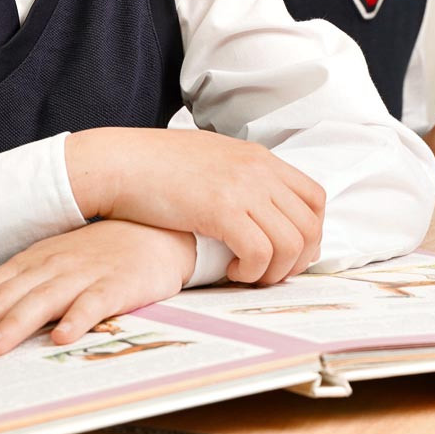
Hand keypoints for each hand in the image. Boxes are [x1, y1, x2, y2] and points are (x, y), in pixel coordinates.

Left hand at [0, 220, 195, 361]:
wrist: (154, 228)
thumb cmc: (96, 253)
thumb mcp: (49, 265)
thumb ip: (16, 290)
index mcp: (26, 264)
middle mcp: (46, 267)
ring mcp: (80, 274)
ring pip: (40, 301)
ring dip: (12, 326)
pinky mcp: (116, 284)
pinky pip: (95, 303)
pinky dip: (77, 319)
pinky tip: (62, 339)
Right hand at [65, 127, 324, 284]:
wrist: (120, 162)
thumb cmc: (156, 167)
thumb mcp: (211, 159)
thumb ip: (239, 177)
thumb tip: (254, 207)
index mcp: (259, 158)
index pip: (314, 198)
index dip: (309, 233)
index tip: (286, 253)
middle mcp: (258, 170)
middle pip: (309, 225)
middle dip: (296, 260)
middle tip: (268, 274)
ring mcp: (243, 188)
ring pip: (291, 243)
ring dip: (274, 270)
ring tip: (246, 275)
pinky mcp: (221, 209)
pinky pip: (260, 252)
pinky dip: (252, 271)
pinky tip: (230, 271)